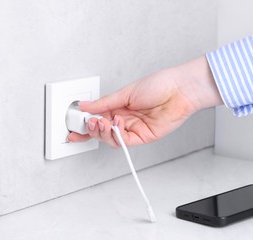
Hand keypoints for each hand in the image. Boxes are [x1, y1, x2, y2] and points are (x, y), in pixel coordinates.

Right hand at [67, 56, 222, 146]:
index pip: (98, 118)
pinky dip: (116, 135)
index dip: (85, 124)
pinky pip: (125, 141)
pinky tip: (114, 124)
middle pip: (102, 131)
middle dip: (91, 129)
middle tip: (87, 123)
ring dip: (102, 132)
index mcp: (119, 106)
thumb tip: (84, 106)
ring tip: (100, 122)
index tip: (73, 127)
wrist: (179, 90)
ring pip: (111, 138)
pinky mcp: (143, 137)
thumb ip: (104, 102)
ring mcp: (134, 128)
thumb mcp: (126, 92)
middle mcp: (125, 119)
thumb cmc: (159, 85)